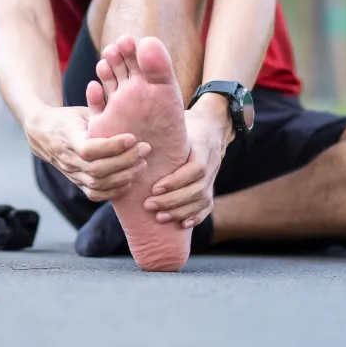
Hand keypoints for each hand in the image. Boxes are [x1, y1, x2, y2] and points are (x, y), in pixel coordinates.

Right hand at [24, 105, 151, 200]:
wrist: (43, 134)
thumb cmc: (68, 119)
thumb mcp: (81, 111)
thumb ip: (96, 108)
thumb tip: (107, 88)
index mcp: (68, 138)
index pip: (89, 149)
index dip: (112, 146)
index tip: (133, 138)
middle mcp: (68, 159)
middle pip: (97, 169)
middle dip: (125, 161)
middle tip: (145, 149)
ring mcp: (72, 174)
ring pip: (98, 184)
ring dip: (123, 176)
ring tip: (141, 164)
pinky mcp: (77, 183)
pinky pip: (95, 194)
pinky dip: (114, 191)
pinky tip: (129, 180)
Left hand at [142, 97, 232, 227]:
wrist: (213, 126)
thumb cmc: (186, 123)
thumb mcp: (177, 121)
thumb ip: (159, 127)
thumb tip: (132, 132)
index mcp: (202, 147)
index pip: (195, 168)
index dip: (176, 181)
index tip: (155, 188)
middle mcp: (212, 163)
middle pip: (197, 188)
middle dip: (172, 200)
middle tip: (149, 205)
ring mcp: (213, 177)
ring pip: (202, 199)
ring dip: (180, 211)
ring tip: (159, 217)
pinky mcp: (212, 186)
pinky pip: (208, 206)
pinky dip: (196, 217)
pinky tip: (182, 225)